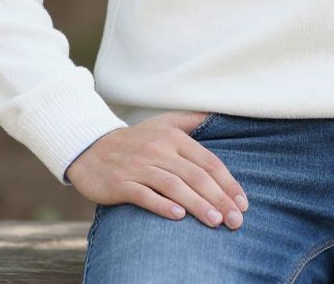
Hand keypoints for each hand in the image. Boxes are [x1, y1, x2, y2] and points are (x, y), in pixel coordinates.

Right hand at [67, 111, 249, 229]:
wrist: (91, 150)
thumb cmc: (136, 140)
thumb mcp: (164, 123)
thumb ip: (192, 120)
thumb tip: (219, 113)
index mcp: (174, 137)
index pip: (208, 161)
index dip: (227, 182)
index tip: (242, 202)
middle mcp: (159, 150)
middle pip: (195, 176)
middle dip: (219, 198)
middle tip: (236, 219)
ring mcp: (139, 167)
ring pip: (174, 186)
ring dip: (198, 205)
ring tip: (216, 221)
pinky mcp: (121, 183)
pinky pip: (145, 195)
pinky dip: (162, 205)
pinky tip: (179, 216)